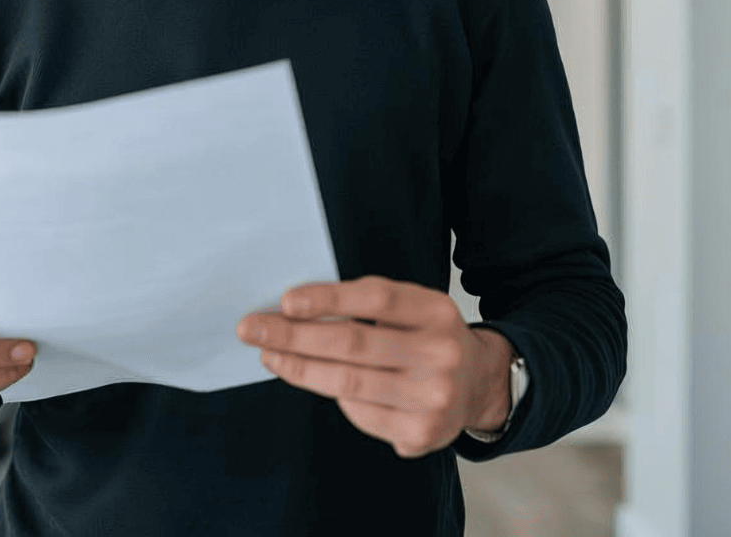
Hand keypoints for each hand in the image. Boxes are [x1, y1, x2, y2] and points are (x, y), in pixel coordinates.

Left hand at [236, 275, 513, 458]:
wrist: (478, 385)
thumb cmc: (426, 337)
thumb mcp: (411, 308)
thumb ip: (366, 305)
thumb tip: (293, 310)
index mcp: (436, 312)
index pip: (377, 298)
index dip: (329, 298)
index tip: (285, 300)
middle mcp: (441, 354)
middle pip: (354, 344)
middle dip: (294, 336)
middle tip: (251, 329)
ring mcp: (434, 397)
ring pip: (348, 383)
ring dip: (299, 368)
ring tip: (269, 355)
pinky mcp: (422, 433)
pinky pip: (359, 414)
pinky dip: (331, 395)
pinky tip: (313, 381)